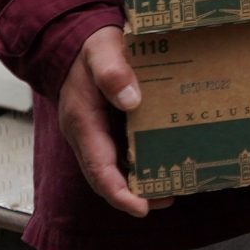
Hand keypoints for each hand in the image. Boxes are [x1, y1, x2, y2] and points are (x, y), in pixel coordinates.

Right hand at [58, 26, 164, 216]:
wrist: (76, 41)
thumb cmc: (90, 47)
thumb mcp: (101, 51)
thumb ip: (112, 72)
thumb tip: (132, 100)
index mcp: (82, 123)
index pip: (98, 169)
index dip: (119, 193)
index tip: (142, 207)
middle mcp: (87, 136)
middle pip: (107, 177)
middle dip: (134, 194)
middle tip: (169, 197)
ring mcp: (96, 134)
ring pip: (114, 169)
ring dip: (139, 182)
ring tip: (174, 186)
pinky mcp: (106, 129)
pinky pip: (120, 153)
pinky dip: (139, 162)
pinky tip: (165, 160)